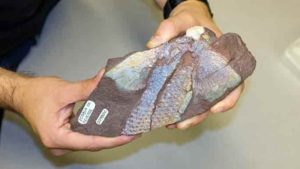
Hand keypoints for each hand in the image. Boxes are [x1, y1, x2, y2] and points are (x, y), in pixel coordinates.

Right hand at [13, 69, 136, 155]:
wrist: (22, 94)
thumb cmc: (36, 94)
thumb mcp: (64, 90)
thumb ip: (87, 87)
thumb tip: (105, 79)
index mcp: (58, 138)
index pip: (92, 142)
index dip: (113, 139)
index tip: (130, 135)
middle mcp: (61, 144)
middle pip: (94, 143)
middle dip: (115, 137)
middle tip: (134, 129)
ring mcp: (64, 142)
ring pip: (91, 140)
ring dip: (109, 133)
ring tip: (128, 126)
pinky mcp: (67, 135)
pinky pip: (87, 135)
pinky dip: (100, 129)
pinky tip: (113, 123)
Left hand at [147, 0, 244, 129]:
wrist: (185, 21)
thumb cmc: (191, 19)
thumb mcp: (182, 19)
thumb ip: (169, 28)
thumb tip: (154, 44)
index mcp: (221, 60)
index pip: (234, 83)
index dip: (228, 98)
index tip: (216, 108)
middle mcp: (213, 74)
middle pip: (214, 101)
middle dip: (199, 115)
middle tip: (181, 124)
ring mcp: (200, 80)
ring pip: (199, 104)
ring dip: (187, 117)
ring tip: (170, 124)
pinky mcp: (187, 82)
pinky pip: (186, 98)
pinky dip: (178, 108)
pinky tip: (166, 114)